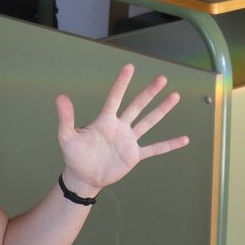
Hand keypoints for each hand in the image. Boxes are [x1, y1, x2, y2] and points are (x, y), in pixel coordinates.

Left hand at [55, 64, 189, 196]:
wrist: (83, 177)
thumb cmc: (74, 156)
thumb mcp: (67, 137)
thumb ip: (66, 118)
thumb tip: (60, 96)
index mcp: (105, 120)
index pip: (115, 97)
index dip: (122, 83)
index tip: (130, 67)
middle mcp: (120, 127)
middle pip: (137, 106)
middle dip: (149, 92)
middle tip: (162, 78)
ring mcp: (129, 140)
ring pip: (148, 122)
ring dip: (162, 110)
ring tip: (175, 96)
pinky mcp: (134, 155)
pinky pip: (155, 148)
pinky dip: (169, 144)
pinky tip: (184, 139)